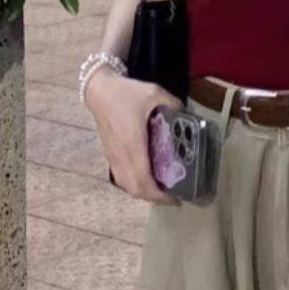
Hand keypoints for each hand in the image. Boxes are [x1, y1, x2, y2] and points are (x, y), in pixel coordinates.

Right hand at [84, 70, 182, 201]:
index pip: (144, 179)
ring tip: (160, 191)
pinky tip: (145, 180)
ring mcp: (113, 156)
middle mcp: (121, 154)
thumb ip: (174, 105)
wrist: (99, 90)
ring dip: (143, 193)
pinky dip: (134, 185)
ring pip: (126, 186)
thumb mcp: (154, 93)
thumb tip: (188, 117)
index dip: (159, 194)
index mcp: (133, 143)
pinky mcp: (110, 155)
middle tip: (172, 198)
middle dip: (154, 199)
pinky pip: (121, 178)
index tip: (175, 198)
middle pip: (135, 189)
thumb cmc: (126, 92)